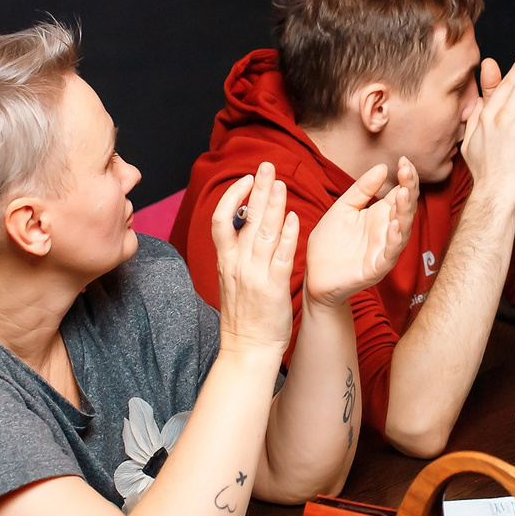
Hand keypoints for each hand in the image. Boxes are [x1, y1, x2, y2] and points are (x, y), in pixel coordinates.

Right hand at [209, 163, 299, 352]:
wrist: (247, 349)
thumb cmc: (243, 316)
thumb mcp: (231, 280)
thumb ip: (237, 255)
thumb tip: (245, 229)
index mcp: (225, 261)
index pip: (220, 220)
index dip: (232, 196)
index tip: (245, 180)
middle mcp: (237, 264)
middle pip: (245, 218)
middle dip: (256, 189)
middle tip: (266, 166)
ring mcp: (255, 275)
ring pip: (263, 232)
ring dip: (273, 204)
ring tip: (281, 183)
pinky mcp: (274, 287)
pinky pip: (281, 256)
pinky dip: (287, 235)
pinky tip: (293, 218)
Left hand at [304, 157, 418, 306]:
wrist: (314, 275)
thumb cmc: (329, 243)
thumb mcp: (342, 208)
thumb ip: (361, 190)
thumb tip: (382, 167)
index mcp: (380, 215)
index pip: (401, 193)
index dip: (406, 178)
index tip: (403, 160)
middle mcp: (387, 231)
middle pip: (406, 208)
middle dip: (410, 189)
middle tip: (407, 171)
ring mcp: (384, 249)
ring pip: (403, 229)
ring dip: (405, 211)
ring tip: (404, 193)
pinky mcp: (377, 268)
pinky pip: (390, 253)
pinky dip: (395, 239)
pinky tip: (394, 224)